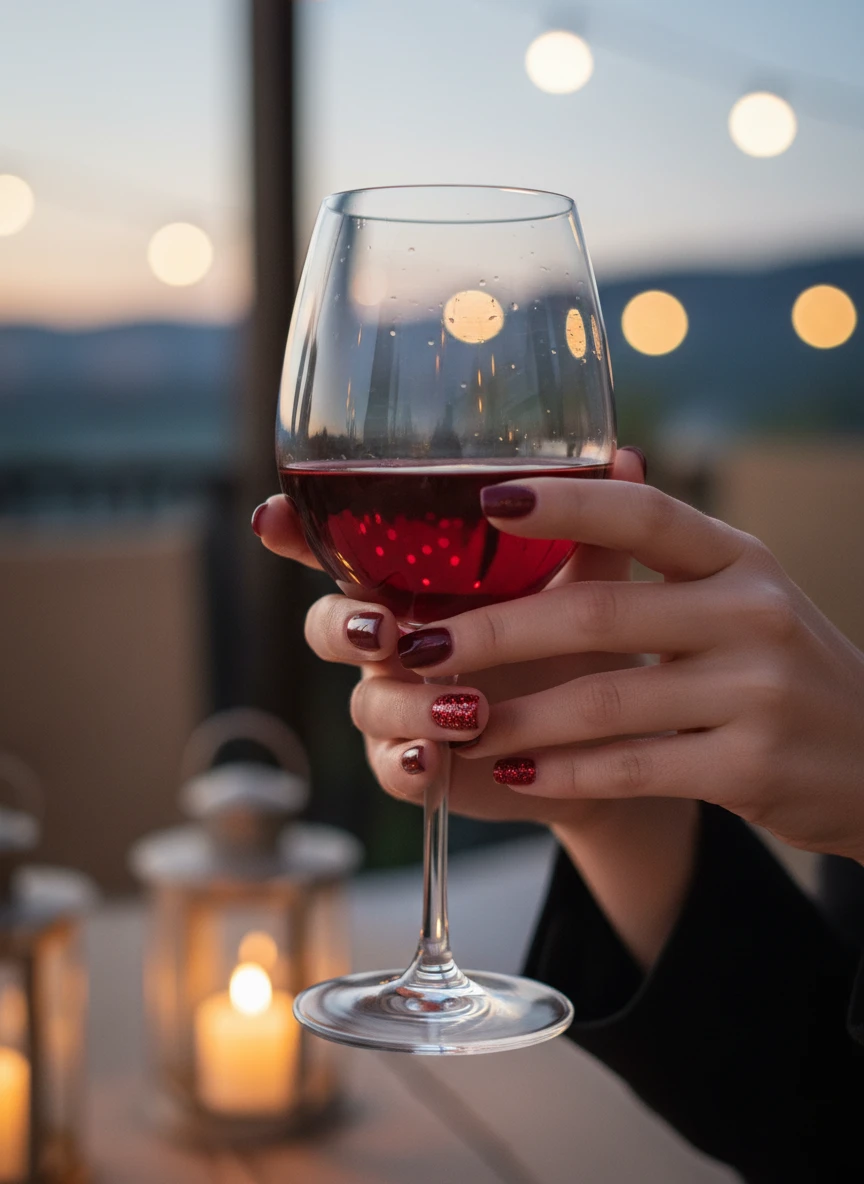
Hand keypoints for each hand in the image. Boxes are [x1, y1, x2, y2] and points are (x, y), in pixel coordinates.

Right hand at [254, 449, 699, 967]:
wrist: (609, 735)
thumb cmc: (581, 636)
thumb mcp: (590, 578)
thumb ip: (592, 525)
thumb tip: (626, 452)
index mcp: (419, 581)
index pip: (341, 550)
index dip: (295, 532)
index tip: (270, 516)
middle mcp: (398, 639)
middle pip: (328, 626)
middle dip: (343, 627)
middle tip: (389, 630)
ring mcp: (402, 704)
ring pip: (366, 701)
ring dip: (406, 703)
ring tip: (468, 707)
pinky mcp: (419, 764)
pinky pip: (391, 767)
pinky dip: (410, 762)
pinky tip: (438, 759)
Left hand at [406, 475, 863, 862]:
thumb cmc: (785, 668)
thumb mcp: (745, 593)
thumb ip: (674, 546)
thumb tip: (609, 462)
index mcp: (740, 561)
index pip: (644, 515)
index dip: (565, 506)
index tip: (487, 503)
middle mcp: (752, 614)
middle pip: (598, 614)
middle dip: (494, 633)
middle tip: (420, 647)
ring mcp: (757, 692)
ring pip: (605, 701)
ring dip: (515, 716)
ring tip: (449, 721)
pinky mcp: (751, 766)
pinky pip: (634, 767)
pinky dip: (565, 772)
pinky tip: (515, 772)